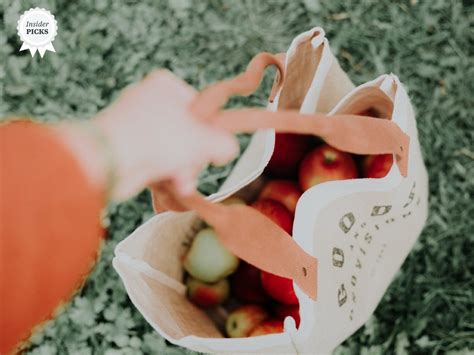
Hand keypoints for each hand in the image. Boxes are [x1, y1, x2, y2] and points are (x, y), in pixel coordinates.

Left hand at [58, 70, 237, 200]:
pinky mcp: (126, 147)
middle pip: (186, 133)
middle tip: (193, 168)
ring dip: (180, 170)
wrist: (108, 161)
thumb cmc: (154, 139)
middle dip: (193, 158)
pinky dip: (163, 174)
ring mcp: (135, 125)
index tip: (213, 150)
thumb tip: (228, 149)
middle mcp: (148, 101)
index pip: (200, 109)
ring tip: (180, 182)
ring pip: (171, 150)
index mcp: (165, 86)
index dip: (209, 133)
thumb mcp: (203, 140)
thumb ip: (224, 143)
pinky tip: (168, 185)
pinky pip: (154, 161)